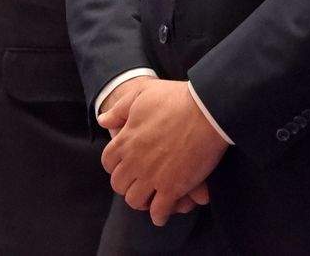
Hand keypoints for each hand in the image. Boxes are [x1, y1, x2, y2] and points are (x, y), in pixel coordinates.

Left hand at [98, 79, 226, 226]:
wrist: (206, 111)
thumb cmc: (175, 99)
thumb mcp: (142, 94)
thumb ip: (120, 109)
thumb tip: (103, 120)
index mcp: (125, 140)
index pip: (108, 163)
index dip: (115, 165)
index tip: (125, 165)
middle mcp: (134, 162)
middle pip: (119, 185)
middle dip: (126, 185)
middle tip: (137, 183)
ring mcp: (152, 177)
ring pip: (135, 201)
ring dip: (140, 201)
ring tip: (148, 199)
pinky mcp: (172, 188)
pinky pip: (159, 211)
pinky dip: (158, 215)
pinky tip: (161, 214)